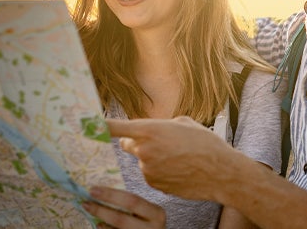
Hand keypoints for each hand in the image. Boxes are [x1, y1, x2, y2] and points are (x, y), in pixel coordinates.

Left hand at [82, 186, 165, 227]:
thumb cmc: (150, 221)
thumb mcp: (148, 212)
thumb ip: (134, 205)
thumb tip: (104, 192)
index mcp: (156, 213)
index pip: (132, 201)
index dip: (111, 195)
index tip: (94, 190)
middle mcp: (152, 228)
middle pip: (121, 219)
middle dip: (101, 210)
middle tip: (86, 202)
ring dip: (101, 221)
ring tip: (89, 211)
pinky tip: (98, 225)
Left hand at [107, 117, 238, 201]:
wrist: (220, 171)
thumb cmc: (205, 143)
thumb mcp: (184, 123)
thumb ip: (162, 124)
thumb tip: (154, 130)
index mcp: (150, 129)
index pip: (116, 127)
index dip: (99, 126)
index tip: (86, 125)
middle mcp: (144, 150)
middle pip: (128, 145)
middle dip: (139, 144)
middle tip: (160, 143)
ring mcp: (147, 169)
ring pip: (142, 161)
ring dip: (154, 159)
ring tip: (179, 158)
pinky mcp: (153, 184)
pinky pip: (151, 174)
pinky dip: (160, 172)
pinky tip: (178, 170)